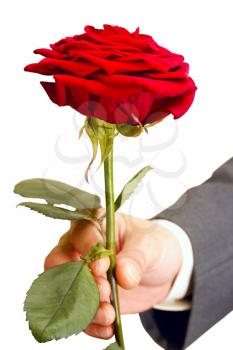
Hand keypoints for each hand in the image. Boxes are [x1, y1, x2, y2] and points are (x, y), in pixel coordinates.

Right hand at [44, 209, 181, 339]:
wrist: (163, 270)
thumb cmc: (152, 246)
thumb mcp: (150, 246)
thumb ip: (135, 259)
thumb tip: (122, 275)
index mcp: (95, 224)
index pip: (80, 234)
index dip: (88, 251)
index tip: (103, 267)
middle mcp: (80, 247)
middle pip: (59, 262)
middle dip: (79, 281)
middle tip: (105, 292)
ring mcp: (80, 273)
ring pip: (64, 289)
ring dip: (84, 306)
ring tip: (109, 315)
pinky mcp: (86, 296)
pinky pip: (77, 311)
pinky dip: (90, 323)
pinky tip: (107, 328)